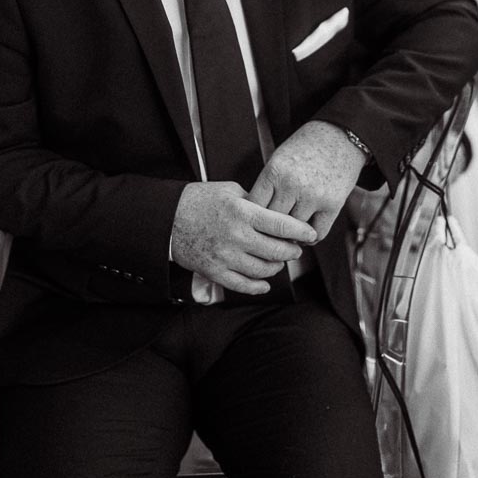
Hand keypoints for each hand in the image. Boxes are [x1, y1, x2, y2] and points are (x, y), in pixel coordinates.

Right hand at [170, 182, 316, 295]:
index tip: (310, 233)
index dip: (300, 231)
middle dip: (292, 251)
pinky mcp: (215, 272)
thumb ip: (254, 201)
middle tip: (296, 248)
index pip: (281, 224)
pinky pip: (243, 285)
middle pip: (276, 250)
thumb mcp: (230, 191)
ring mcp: (226, 256)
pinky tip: (265, 282)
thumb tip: (275, 211)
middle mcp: (236, 236)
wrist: (167, 218)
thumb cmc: (198, 200)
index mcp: (242, 212)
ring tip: (279, 260)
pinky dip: (258, 286)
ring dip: (276, 267)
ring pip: (263, 270)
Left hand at [248, 121, 366, 240]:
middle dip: (272, 227)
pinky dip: (311, 236)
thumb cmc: (306, 146)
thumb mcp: (279, 158)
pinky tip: (308, 230)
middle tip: (272, 232)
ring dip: (292, 233)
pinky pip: (317, 233)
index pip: (254, 206)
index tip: (255, 221)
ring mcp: (313, 195)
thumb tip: (256, 216)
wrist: (340, 136)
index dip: (254, 216)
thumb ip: (268, 185)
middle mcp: (292, 184)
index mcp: (274, 171)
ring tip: (291, 232)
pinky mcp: (333, 204)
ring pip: (294, 230)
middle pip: (273, 221)